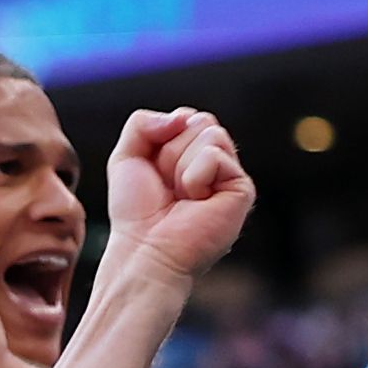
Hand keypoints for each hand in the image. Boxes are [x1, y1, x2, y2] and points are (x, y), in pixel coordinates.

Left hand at [103, 108, 254, 282]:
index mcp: (193, 154)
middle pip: (200, 120)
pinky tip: (195, 202)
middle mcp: (215, 162)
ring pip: (209, 133)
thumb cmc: (136, 214)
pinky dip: (194, 177)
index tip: (155, 174)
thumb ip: (142, 122)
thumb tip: (182, 117)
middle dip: (171, 152)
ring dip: (181, 166)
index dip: (162, 140)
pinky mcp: (242, 189)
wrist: (144, 251)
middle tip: (168, 188)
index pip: (186, 117)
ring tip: (181, 197)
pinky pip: (214, 155)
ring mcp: (230, 175)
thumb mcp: (126, 157)